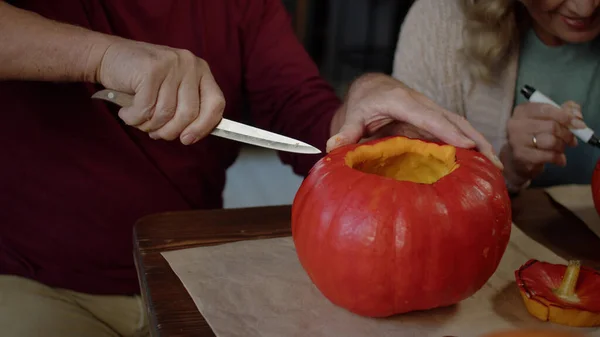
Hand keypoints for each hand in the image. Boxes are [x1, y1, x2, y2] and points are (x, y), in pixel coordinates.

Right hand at [96, 39, 224, 144]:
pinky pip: (146, 109)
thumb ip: (186, 109)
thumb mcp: (172, 92)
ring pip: (166, 114)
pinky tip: (126, 111)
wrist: (108, 57)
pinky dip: (133, 118)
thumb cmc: (141, 81)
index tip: (187, 139)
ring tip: (138, 118)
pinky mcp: (151, 69)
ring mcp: (171, 64)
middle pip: (189, 114)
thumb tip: (192, 137)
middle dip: (169, 131)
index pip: (216, 104)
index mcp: (201, 71)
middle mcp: (190, 64)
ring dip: (148, 125)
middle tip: (154, 131)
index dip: (203, 127)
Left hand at [326, 73, 502, 168]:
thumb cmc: (364, 101)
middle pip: (454, 121)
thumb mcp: (354, 114)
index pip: (429, 117)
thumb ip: (346, 130)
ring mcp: (432, 114)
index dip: (448, 131)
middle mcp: (423, 105)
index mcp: (403, 102)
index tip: (467, 145)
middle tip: (493, 164)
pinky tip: (482, 166)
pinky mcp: (435, 123)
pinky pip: (455, 134)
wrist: (373, 88)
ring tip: (496, 170)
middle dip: (476, 140)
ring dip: (480, 145)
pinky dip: (471, 147)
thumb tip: (332, 146)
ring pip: (460, 127)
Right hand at [502, 100, 583, 180]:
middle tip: (571, 140)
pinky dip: (558, 158)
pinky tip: (558, 159)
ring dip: (562, 146)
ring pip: (551, 141)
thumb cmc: (534, 134)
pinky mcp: (521, 156)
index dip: (565, 116)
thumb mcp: (547, 118)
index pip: (546, 109)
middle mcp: (516, 124)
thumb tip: (577, 118)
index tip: (578, 124)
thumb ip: (564, 112)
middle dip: (567, 134)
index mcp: (522, 111)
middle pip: (551, 126)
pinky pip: (548, 156)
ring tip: (561, 148)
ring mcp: (517, 141)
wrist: (516, 157)